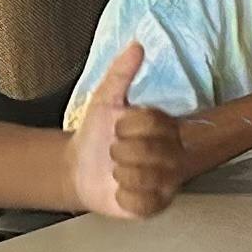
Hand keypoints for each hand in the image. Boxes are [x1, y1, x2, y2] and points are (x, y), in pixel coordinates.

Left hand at [64, 40, 180, 218]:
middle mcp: (173, 155)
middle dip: (122, 150)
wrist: (78, 168)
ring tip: (116, 170)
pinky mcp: (154, 206)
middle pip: (153, 151)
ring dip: (121, 173)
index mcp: (165, 128)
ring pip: (149, 178)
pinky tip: (118, 189)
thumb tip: (136, 45)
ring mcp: (166, 183)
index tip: (116, 127)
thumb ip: (121, 72)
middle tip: (114, 151)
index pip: (156, 122)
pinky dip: (124, 196)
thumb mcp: (105, 99)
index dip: (130, 125)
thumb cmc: (96, 134)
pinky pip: (144, 202)